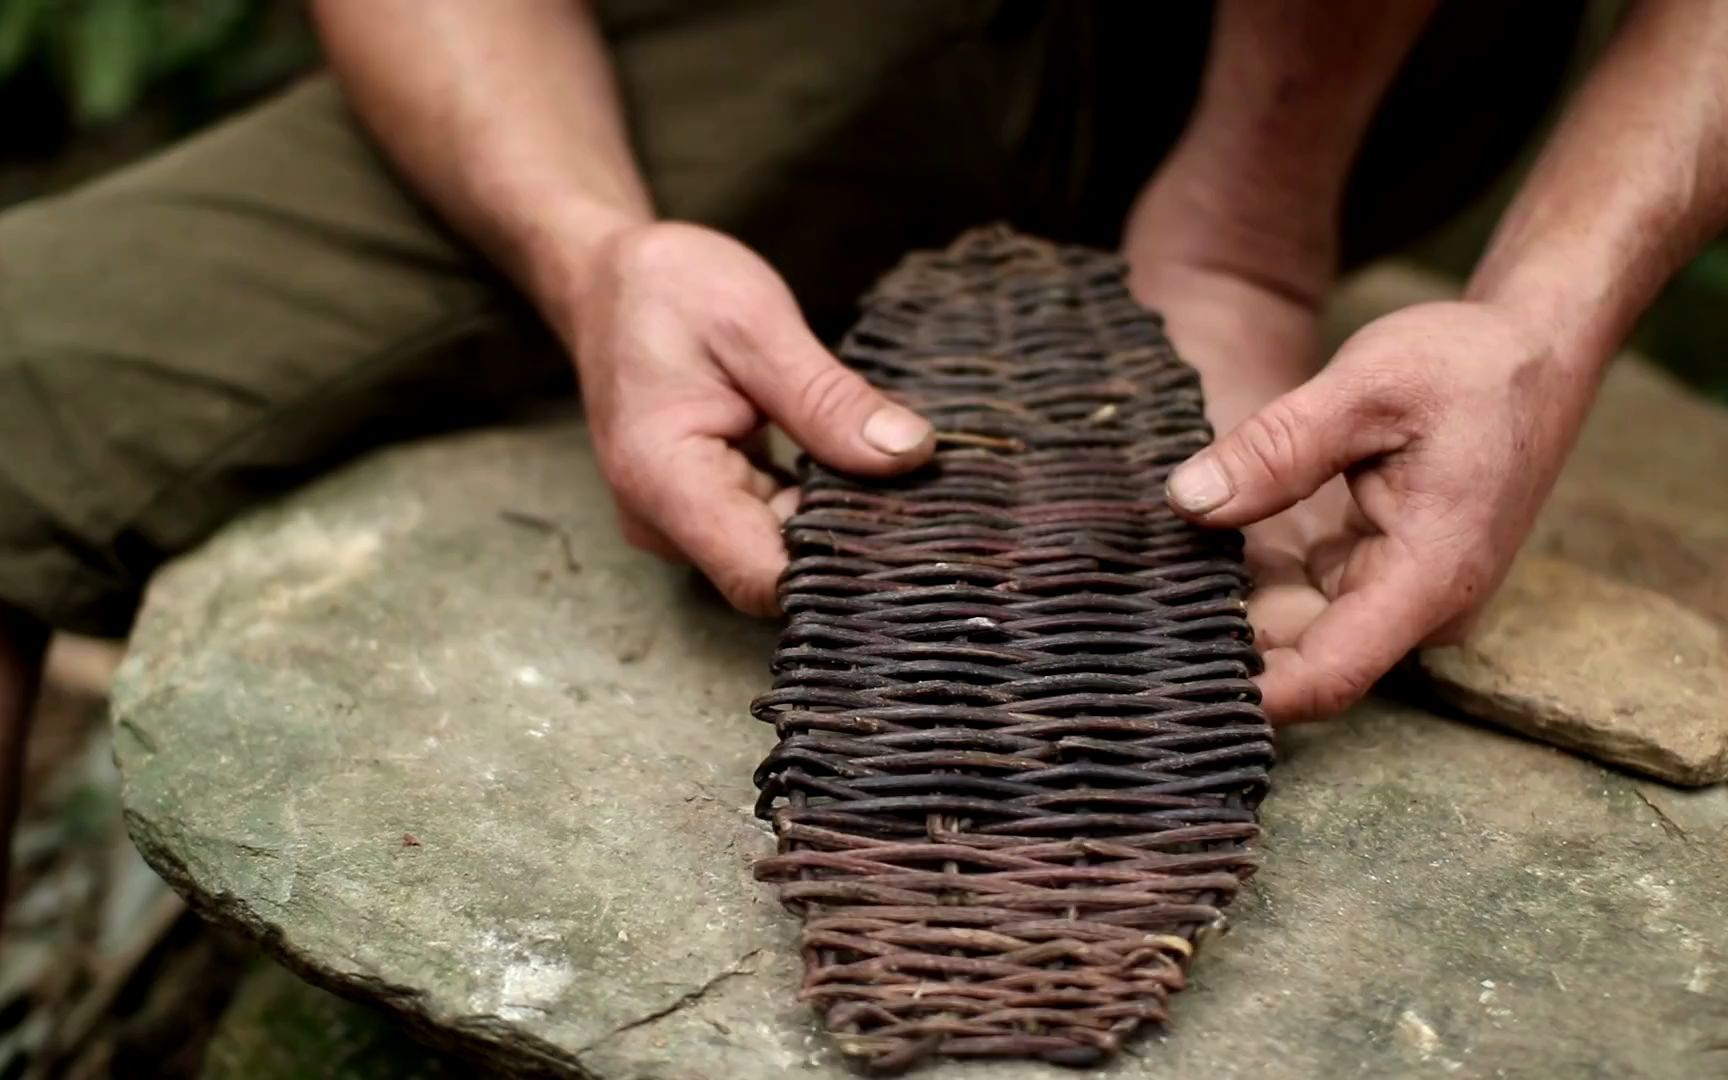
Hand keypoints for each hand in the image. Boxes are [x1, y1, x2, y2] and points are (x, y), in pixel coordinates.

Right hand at [566, 222, 933, 614]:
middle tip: (908, 475)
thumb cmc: (671, 290)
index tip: (906, 523)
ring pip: (778, 552)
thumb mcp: (758, 325)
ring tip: (871, 455)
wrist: (611, 278)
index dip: (838, 565)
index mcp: (664, 482)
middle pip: (776, 570)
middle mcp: (662, 523)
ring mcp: (676, 524)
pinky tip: (839, 459)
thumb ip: (829, 400)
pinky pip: (767, 529)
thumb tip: (909, 455)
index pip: (762, 579)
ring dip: (831, 513)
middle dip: (846, 532)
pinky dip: (810, 501)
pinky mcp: (697, 512)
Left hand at [1163, 300, 1596, 722]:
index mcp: (1430, 577)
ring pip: (1302, 630)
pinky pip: (1312, 598)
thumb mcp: (1364, 385)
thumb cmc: (1465, 364)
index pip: (1328, 676)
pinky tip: (1197, 556)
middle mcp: (1424, 607)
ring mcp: (1407, 596)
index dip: (1248, 694)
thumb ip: (1276, 449)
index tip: (1170, 686)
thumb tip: (1187, 501)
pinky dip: (1259, 582)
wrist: (1535, 348)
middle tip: (1133, 621)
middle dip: (1223, 646)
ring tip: (1152, 587)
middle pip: (1305, 659)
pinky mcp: (1390, 575)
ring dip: (1235, 612)